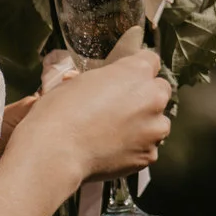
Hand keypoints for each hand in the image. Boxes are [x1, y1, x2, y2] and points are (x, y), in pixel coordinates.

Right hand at [8, 46, 172, 184]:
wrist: (55, 152)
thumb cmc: (60, 112)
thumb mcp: (80, 81)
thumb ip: (106, 80)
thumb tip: (107, 86)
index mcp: (136, 71)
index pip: (150, 61)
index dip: (136, 70)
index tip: (126, 80)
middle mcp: (153, 96)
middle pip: (160, 91)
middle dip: (145, 97)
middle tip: (120, 109)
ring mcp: (154, 127)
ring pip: (157, 122)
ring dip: (144, 125)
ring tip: (115, 135)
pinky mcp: (149, 154)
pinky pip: (148, 148)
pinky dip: (135, 150)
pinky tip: (113, 152)